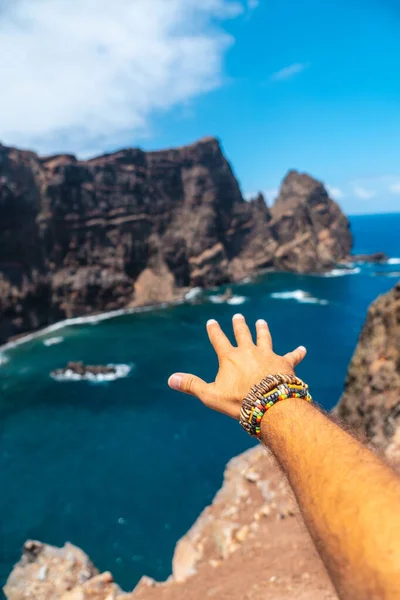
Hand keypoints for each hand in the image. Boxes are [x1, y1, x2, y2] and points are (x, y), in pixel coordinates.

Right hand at [168, 313, 306, 419]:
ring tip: (261, 322)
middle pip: (242, 334)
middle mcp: (248, 351)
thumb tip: (170, 379)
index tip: (212, 322)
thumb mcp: (210, 395)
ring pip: (265, 339)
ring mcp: (268, 355)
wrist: (268, 403)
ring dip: (263, 331)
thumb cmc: (238, 401)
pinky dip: (297, 353)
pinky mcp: (285, 363)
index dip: (214, 331)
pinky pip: (292, 356)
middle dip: (239, 325)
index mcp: (230, 357)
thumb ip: (191, 385)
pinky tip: (303, 349)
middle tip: (238, 316)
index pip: (219, 340)